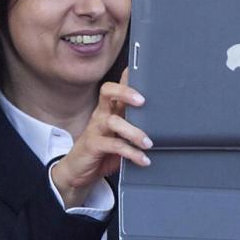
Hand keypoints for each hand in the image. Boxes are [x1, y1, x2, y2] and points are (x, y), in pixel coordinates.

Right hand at [49, 69, 149, 208]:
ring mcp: (95, 129)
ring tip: (148, 143)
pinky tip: (142, 159)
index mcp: (109, 109)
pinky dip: (131, 153)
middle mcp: (101, 114)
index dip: (126, 76)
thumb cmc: (102, 151)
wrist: (77, 171)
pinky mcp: (93, 145)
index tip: (141, 69)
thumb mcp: (120, 136)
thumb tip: (161, 125)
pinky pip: (114, 145)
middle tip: (142, 101)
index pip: (116, 87)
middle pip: (108, 92)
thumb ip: (135, 127)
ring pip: (114, 121)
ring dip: (134, 132)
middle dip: (126, 92)